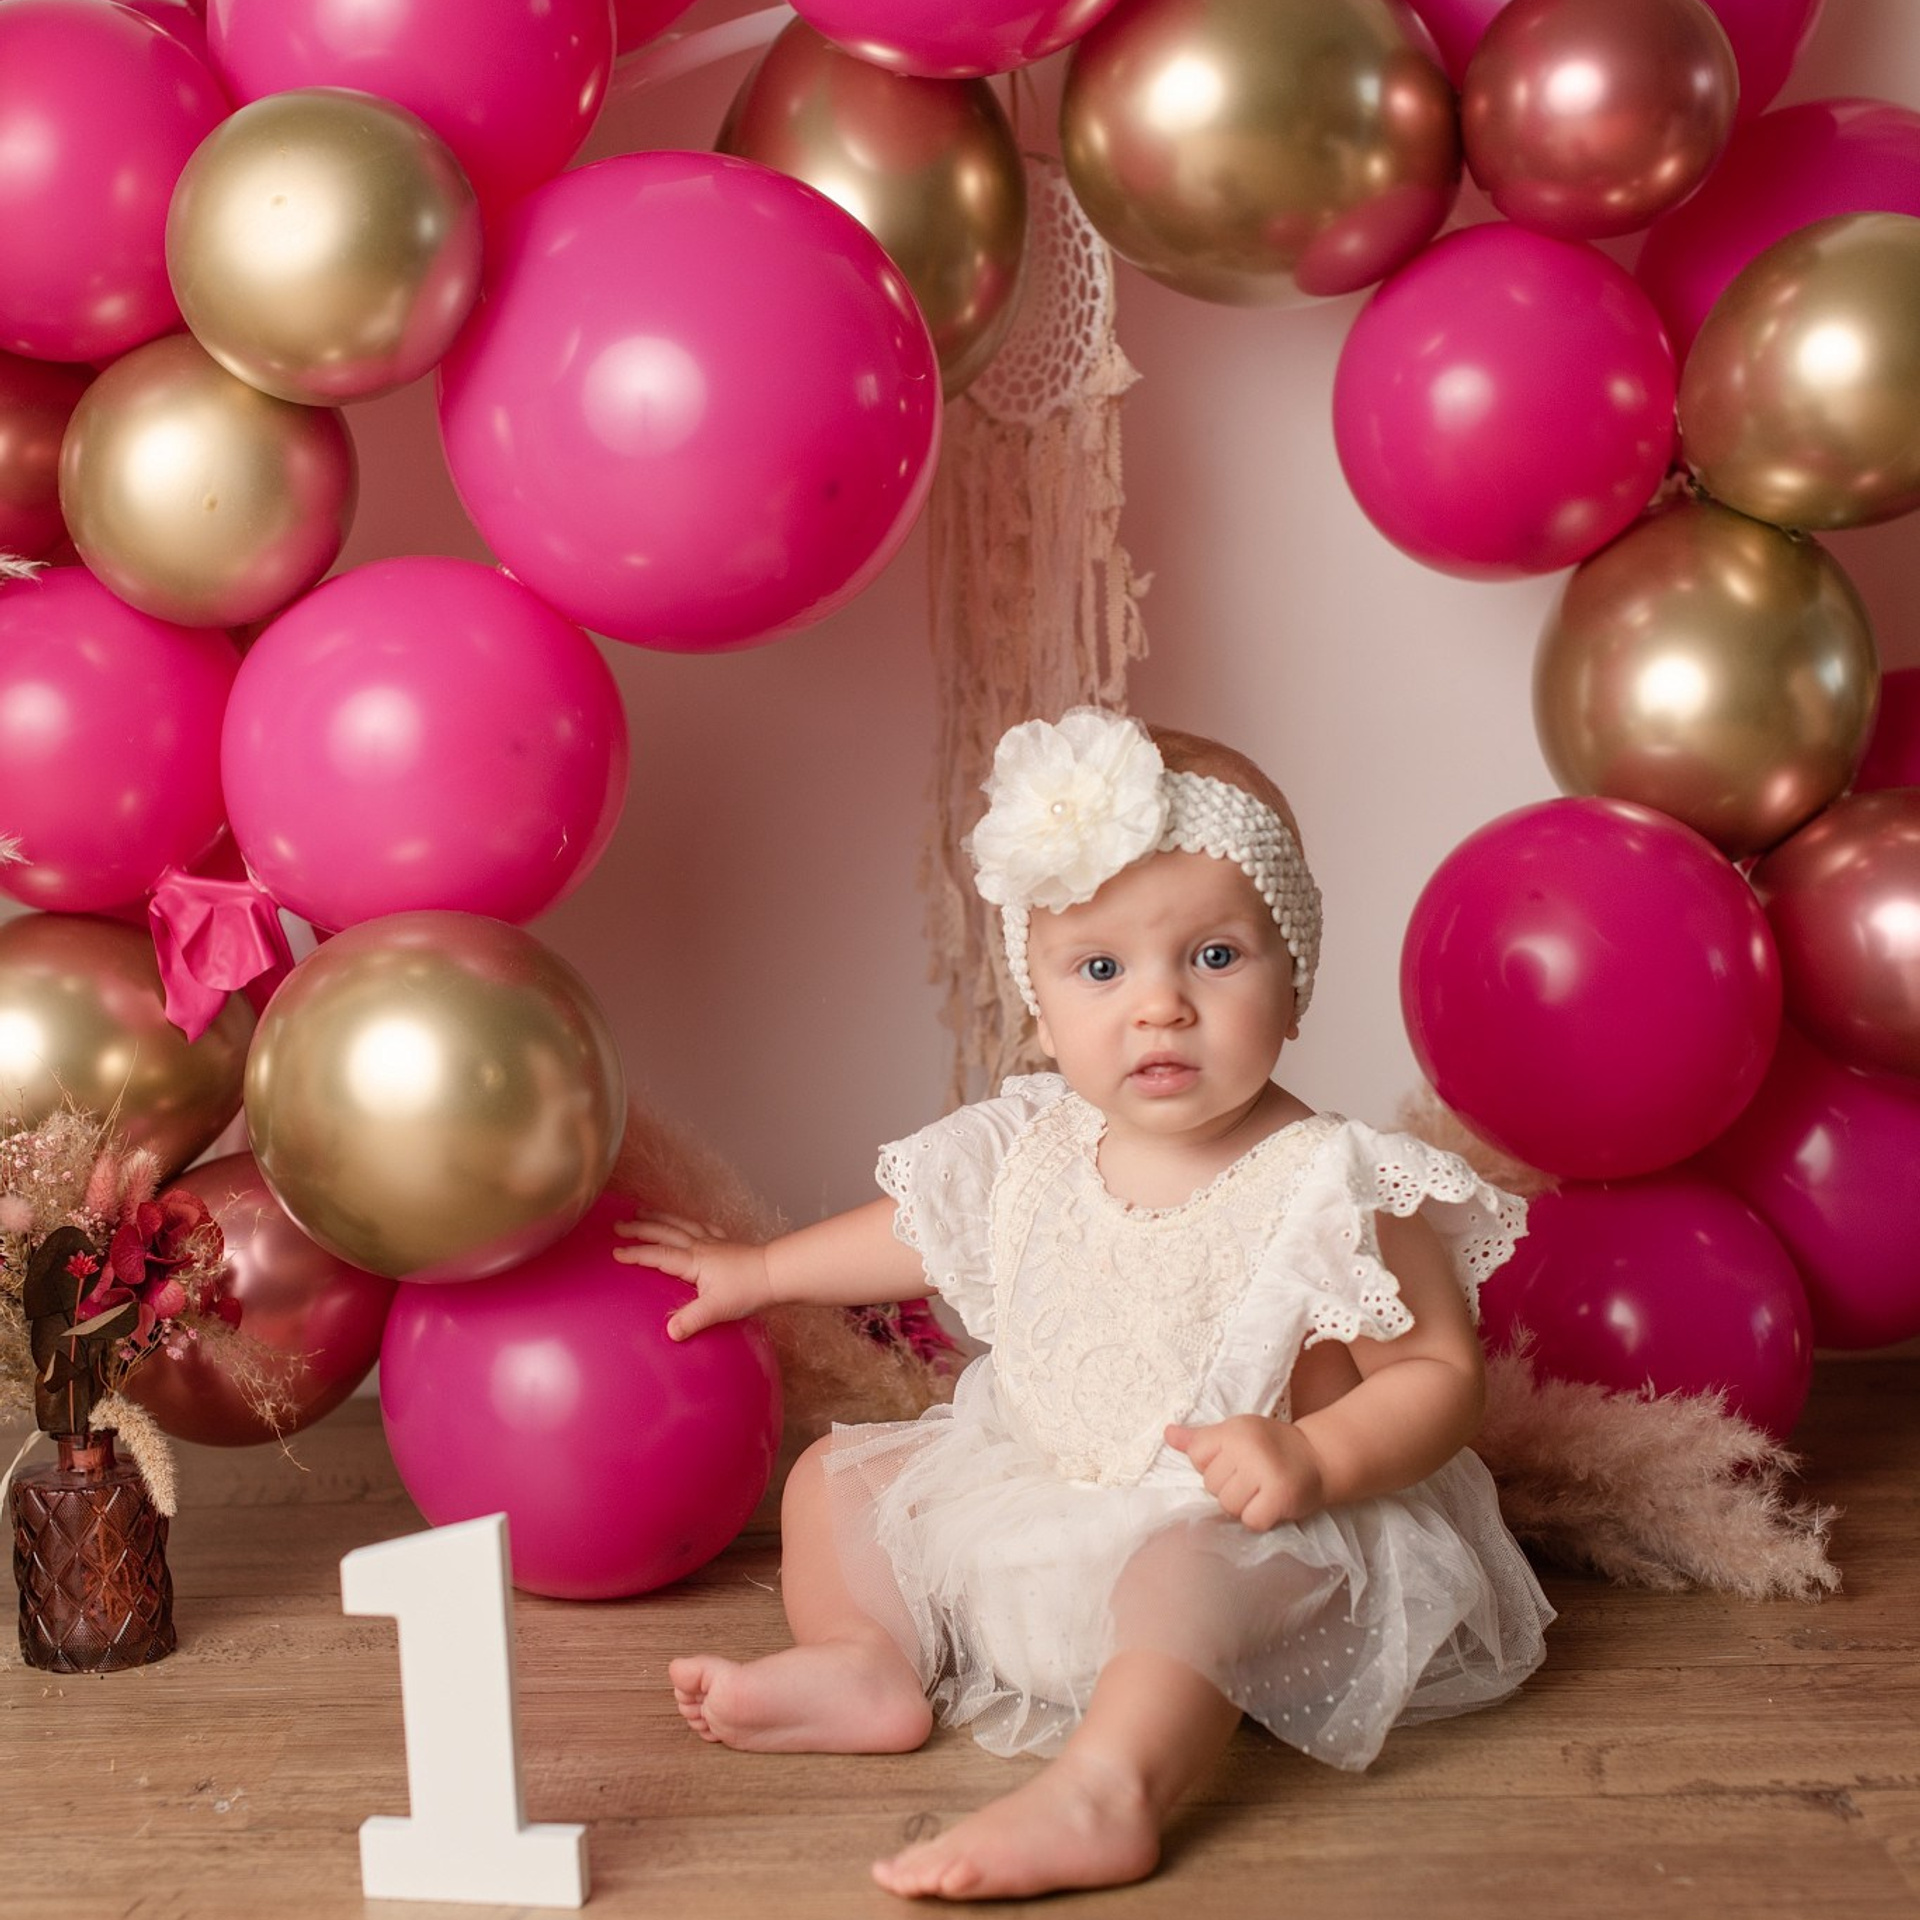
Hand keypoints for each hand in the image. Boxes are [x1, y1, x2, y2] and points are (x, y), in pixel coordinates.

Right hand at [614, 1212, 773, 1339]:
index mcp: (693, 1261)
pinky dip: (688, 1223)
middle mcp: (700, 1246)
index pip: (658, 1255)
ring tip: (642, 1212)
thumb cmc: (747, 1290)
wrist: (776, 1273)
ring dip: (659, 1218)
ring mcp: (713, 1242)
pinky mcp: (725, 1243)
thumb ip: (691, 1320)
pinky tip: (687, 1224)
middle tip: (618, 1224)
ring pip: (680, 1225)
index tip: (615, 1252)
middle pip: (664, 1232)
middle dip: (640, 1228)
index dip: (636, 1253)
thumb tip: (669, 1333)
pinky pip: (701, 1227)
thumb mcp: (716, 1309)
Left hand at [1165, 1414, 1325, 1530]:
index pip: (1197, 1456)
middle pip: (1211, 1485)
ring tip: (1260, 1491)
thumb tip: (1167, 1434)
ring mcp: (1263, 1472)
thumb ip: (1201, 1439)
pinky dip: (1259, 1518)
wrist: (1319, 1457)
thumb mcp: (1236, 1432)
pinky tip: (1270, 1505)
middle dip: (1229, 1487)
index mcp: (1233, 1430)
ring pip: (1228, 1505)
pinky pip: (1251, 1520)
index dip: (1213, 1464)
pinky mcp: (1279, 1496)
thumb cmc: (1272, 1445)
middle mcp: (1247, 1448)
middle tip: (1252, 1477)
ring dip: (1243, 1505)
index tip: (1235, 1461)